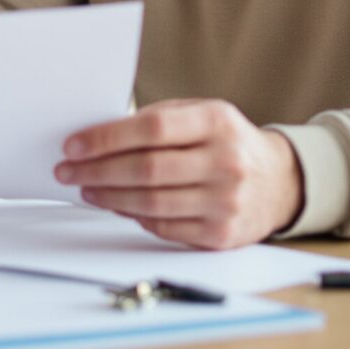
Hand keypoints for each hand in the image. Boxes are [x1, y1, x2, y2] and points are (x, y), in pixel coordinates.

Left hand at [54, 99, 303, 249]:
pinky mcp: (221, 234)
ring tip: (87, 189)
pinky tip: (118, 206)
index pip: (152, 129)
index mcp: (217, 122)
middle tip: (68, 171)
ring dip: (109, 197)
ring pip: (151, 202)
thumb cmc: (228, 143)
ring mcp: (226, 201)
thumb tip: (99, 137)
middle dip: (97, 171)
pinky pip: (164, 227)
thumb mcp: (204, 114)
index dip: (106, 138)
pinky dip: (135, 216)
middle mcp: (225, 161)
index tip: (74, 145)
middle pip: (147, 169)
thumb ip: (159, 120)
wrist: (280, 182)